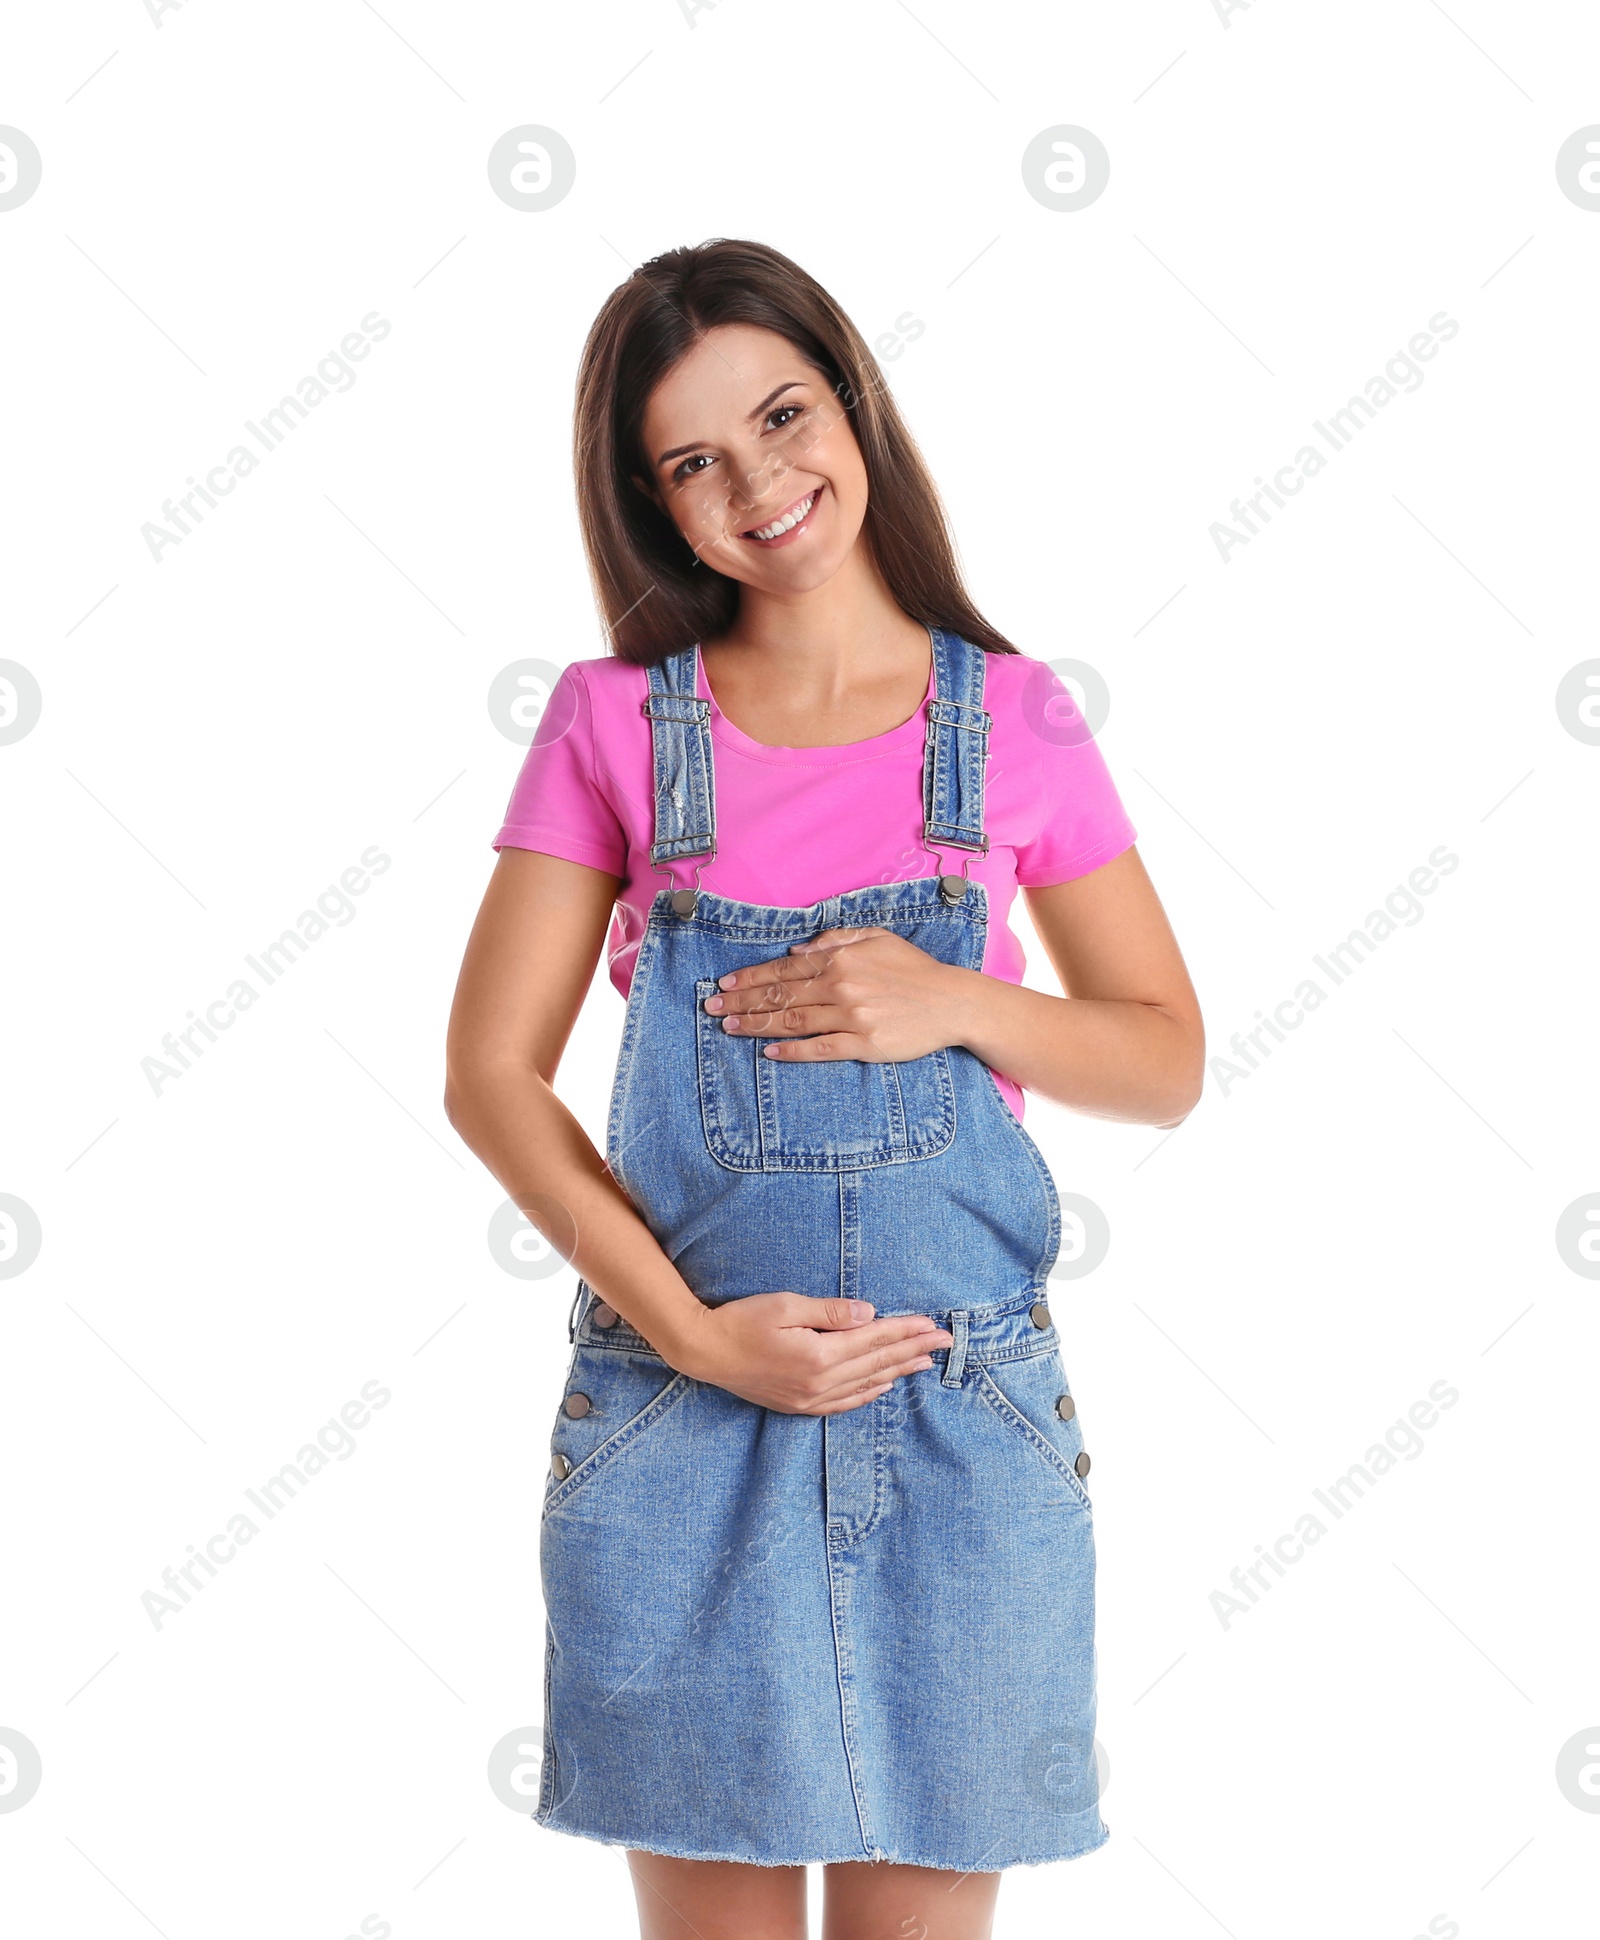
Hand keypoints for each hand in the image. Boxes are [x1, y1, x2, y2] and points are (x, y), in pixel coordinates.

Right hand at [668, 1292, 952, 1414]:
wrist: (704, 1352)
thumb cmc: (741, 1320)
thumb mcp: (786, 1305)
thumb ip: (830, 1312)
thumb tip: (870, 1314)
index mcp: (819, 1355)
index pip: (875, 1340)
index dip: (906, 1331)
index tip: (932, 1324)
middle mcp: (820, 1382)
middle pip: (878, 1363)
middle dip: (914, 1350)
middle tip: (946, 1342)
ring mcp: (810, 1397)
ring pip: (866, 1384)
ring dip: (898, 1372)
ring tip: (925, 1363)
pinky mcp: (799, 1404)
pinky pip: (844, 1402)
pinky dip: (869, 1393)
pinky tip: (884, 1386)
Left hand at [702, 927, 972, 1062]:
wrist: (953, 1002)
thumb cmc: (915, 970)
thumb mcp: (877, 938)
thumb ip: (836, 939)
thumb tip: (796, 948)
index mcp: (842, 959)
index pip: (785, 968)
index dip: (752, 977)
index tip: (725, 985)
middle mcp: (842, 986)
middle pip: (781, 995)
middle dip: (742, 1002)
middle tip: (712, 1009)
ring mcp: (852, 1016)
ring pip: (793, 1021)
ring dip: (757, 1025)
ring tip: (730, 1028)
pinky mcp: (864, 1044)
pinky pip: (820, 1048)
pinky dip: (793, 1051)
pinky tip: (770, 1052)